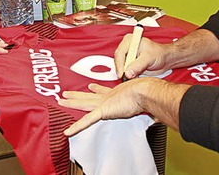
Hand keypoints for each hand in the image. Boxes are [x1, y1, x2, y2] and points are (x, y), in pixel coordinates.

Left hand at [60, 78, 188, 135]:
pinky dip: (77, 127)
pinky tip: (67, 132)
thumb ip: (147, 108)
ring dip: (71, 103)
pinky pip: (86, 121)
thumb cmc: (148, 94)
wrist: (146, 92)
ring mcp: (104, 103)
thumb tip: (157, 115)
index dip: (95, 89)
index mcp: (115, 95)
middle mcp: (107, 98)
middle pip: (88, 97)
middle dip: (77, 95)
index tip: (89, 86)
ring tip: (61, 99)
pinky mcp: (103, 110)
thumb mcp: (145, 101)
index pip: (101, 92)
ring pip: (83, 104)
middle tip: (66, 93)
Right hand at [115, 34, 171, 79]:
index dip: (120, 64)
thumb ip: (138, 65)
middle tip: (125, 78)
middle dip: (121, 70)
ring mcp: (128, 56)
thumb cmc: (159, 54)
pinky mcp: (129, 63)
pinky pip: (124, 71)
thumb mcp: (149, 58)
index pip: (120, 53)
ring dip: (124, 73)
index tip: (122, 74)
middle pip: (118, 60)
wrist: (166, 59)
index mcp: (130, 41)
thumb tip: (127, 73)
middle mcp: (127, 48)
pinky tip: (132, 79)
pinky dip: (127, 75)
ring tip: (130, 79)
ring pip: (120, 66)